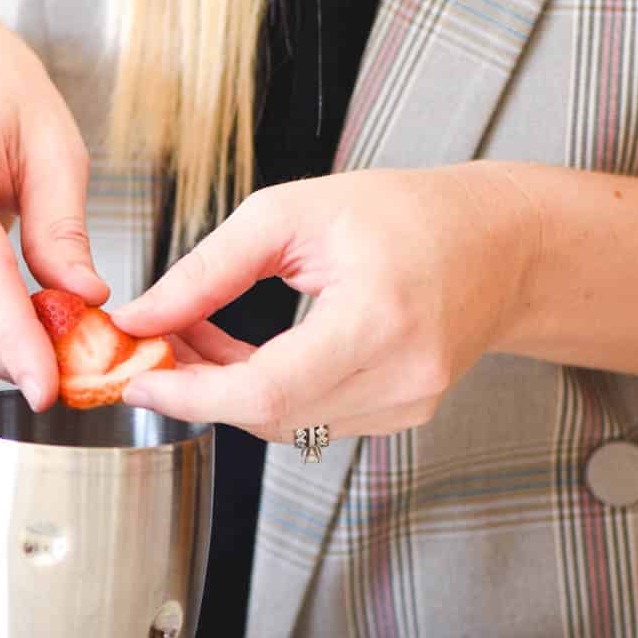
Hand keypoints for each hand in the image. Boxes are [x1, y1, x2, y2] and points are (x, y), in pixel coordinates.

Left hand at [111, 164, 539, 441]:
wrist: (499, 243)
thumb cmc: (404, 213)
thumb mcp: (291, 213)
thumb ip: (208, 269)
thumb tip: (141, 317)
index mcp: (378, 319)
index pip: (265, 390)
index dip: (190, 394)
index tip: (138, 376)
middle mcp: (401, 378)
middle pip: (268, 416)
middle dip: (197, 386)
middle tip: (156, 340)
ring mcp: (406, 406)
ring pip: (283, 424)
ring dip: (226, 390)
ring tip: (197, 333)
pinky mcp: (401, 416)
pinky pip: (309, 420)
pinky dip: (264, 393)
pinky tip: (243, 351)